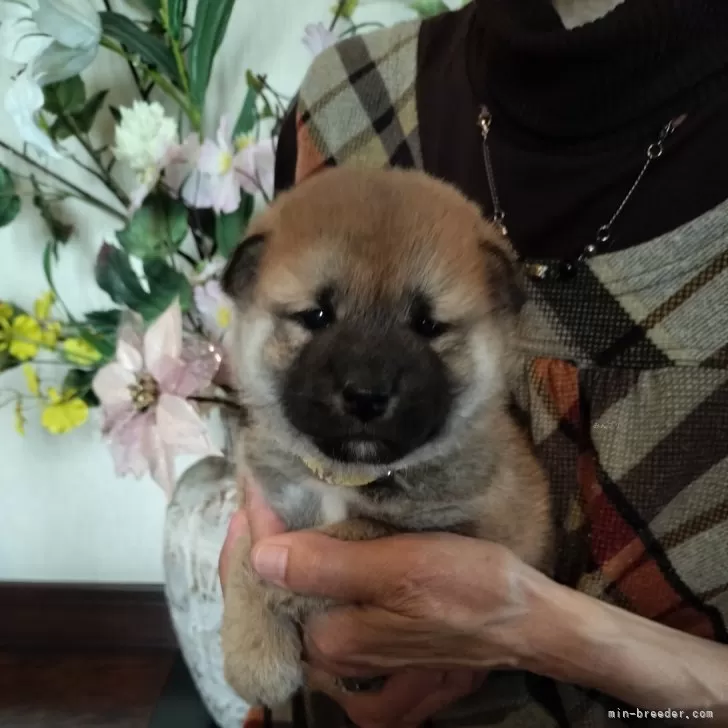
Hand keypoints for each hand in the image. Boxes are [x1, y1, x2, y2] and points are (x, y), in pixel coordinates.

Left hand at [218, 480, 484, 727]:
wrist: (527, 622)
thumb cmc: (473, 588)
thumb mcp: (404, 568)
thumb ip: (329, 568)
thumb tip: (261, 556)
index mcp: (334, 638)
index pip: (273, 573)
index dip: (259, 524)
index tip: (256, 481)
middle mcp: (336, 657)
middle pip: (276, 596)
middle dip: (260, 547)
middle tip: (256, 499)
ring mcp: (356, 661)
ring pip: (296, 604)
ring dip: (283, 563)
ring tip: (274, 520)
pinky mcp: (376, 652)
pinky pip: (323, 618)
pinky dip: (308, 588)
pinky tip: (306, 564)